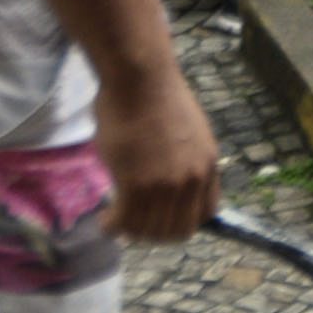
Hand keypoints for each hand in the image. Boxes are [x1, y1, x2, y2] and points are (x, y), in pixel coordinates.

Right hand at [96, 63, 219, 242]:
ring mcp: (166, 183)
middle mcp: (192, 179)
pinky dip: (112, 226)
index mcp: (208, 165)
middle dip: (154, 233)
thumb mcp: (186, 133)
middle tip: (134, 225)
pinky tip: (104, 220)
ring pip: (149, 229)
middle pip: (178, 229)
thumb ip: (181, 161)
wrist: (139, 78)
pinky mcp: (137, 183)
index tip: (162, 220)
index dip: (182, 222)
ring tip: (115, 221)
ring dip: (130, 231)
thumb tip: (163, 182)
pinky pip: (125, 221)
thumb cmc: (155, 97)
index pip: (206, 213)